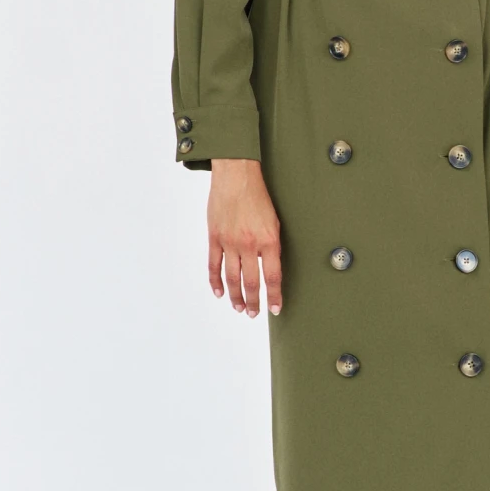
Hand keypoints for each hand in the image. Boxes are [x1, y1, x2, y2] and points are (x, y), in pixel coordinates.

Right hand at [207, 159, 282, 317]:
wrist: (236, 176)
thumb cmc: (259, 197)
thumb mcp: (274, 222)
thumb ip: (272, 246)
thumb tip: (271, 269)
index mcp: (269, 241)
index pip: (273, 277)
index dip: (274, 296)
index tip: (275, 309)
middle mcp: (249, 244)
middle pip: (252, 282)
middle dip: (254, 302)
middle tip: (253, 314)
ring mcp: (230, 242)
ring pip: (232, 278)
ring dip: (236, 296)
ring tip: (239, 308)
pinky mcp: (215, 238)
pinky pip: (214, 265)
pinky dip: (216, 282)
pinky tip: (220, 293)